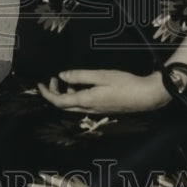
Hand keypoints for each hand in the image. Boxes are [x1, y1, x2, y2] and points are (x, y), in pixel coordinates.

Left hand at [37, 69, 171, 114]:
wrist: (146, 97)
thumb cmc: (125, 84)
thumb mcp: (101, 76)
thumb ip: (80, 76)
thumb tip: (61, 76)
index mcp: (85, 100)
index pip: (58, 102)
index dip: (47, 93)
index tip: (39, 84)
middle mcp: (88, 109)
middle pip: (64, 105)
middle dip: (54, 93)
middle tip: (52, 79)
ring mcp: (96, 110)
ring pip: (73, 105)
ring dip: (66, 94)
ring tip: (68, 79)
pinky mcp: (103, 109)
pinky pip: (83, 104)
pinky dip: (77, 95)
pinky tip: (83, 85)